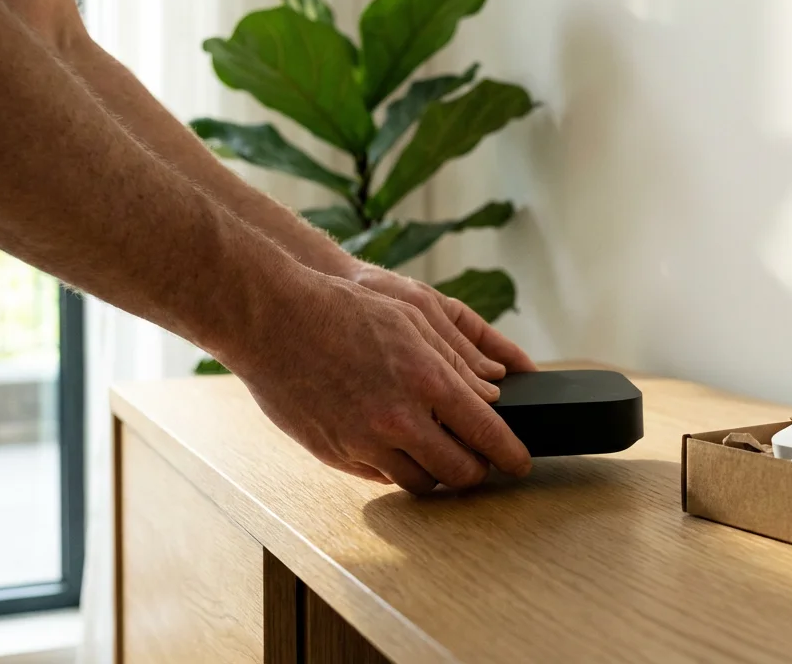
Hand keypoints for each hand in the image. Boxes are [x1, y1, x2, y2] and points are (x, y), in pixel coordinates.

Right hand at [221, 268, 532, 492]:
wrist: (271, 318)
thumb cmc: (343, 308)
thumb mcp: (412, 315)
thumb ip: (457, 356)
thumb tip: (493, 388)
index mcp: (425, 380)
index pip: (486, 433)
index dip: (511, 454)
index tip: (520, 462)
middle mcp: (397, 419)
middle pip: (458, 471)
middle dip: (477, 471)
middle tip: (481, 461)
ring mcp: (362, 441)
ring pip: (419, 483)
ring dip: (437, 474)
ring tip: (441, 455)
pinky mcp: (334, 454)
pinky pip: (380, 477)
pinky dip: (398, 468)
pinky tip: (400, 449)